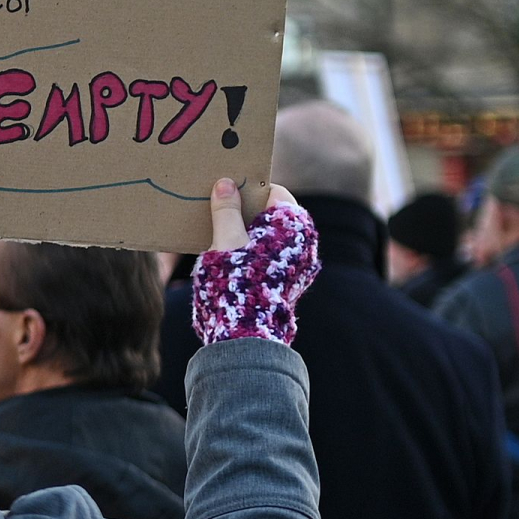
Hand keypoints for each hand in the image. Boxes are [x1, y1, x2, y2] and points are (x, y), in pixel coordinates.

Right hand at [193, 178, 318, 347]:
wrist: (248, 334)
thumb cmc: (237, 282)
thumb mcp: (226, 241)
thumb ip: (226, 211)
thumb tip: (225, 184)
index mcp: (293, 223)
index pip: (271, 191)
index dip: (247, 189)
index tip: (224, 190)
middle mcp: (303, 241)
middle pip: (270, 216)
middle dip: (244, 212)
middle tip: (215, 211)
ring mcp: (299, 264)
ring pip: (268, 239)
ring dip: (245, 235)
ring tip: (216, 238)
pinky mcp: (289, 284)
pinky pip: (268, 259)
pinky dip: (251, 256)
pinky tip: (227, 261)